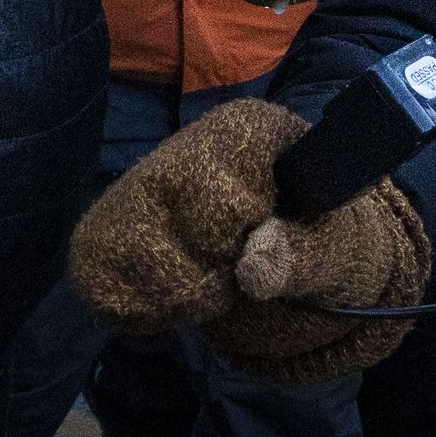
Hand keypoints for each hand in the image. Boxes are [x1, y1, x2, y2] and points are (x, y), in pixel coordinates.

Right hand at [70, 98, 428, 384]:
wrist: (289, 249)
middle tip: (236, 270)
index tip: (257, 238)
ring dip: (174, 295)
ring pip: (127, 255)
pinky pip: (100, 278)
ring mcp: (140, 185)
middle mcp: (185, 144)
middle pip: (165, 227)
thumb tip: (253, 268)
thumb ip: (303, 255)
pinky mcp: (109, 227)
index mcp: (245, 129)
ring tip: (211, 282)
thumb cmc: (319, 238)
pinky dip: (140, 307)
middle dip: (205, 273)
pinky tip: (176, 294)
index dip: (238, 232)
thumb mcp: (335, 251)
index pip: (220, 196)